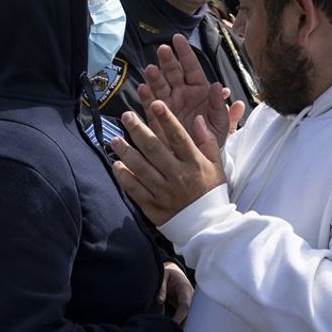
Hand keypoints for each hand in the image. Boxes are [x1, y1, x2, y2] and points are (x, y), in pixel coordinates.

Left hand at [110, 101, 225, 225]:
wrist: (208, 227)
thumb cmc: (211, 193)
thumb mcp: (217, 166)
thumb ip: (207, 142)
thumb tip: (198, 119)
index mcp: (194, 164)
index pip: (179, 137)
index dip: (167, 120)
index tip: (156, 104)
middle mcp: (178, 176)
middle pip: (154, 149)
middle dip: (138, 130)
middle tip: (126, 116)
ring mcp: (164, 192)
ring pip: (141, 168)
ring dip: (126, 152)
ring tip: (115, 139)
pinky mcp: (153, 206)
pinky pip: (135, 189)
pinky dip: (124, 177)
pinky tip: (117, 166)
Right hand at [138, 34, 243, 148]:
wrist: (198, 162)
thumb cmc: (212, 141)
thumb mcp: (221, 125)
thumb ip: (221, 107)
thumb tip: (220, 87)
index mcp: (199, 91)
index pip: (192, 67)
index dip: (185, 53)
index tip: (177, 39)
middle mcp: (182, 94)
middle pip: (173, 73)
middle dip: (167, 61)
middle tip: (162, 50)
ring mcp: (168, 104)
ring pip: (159, 86)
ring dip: (154, 77)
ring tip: (150, 70)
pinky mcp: (156, 117)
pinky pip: (149, 104)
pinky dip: (146, 97)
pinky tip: (142, 89)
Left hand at [156, 262, 192, 325]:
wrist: (174, 271)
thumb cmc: (169, 273)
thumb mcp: (163, 275)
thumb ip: (161, 287)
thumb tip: (159, 300)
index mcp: (185, 289)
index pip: (185, 306)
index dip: (180, 317)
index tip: (173, 324)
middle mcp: (190, 297)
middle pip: (190, 315)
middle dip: (184, 326)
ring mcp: (190, 303)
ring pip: (189, 319)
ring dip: (183, 327)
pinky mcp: (186, 308)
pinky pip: (186, 318)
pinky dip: (181, 325)